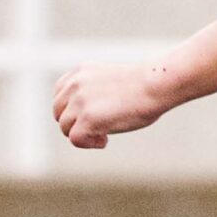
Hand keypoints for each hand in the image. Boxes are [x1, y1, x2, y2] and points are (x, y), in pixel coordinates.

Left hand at [52, 62, 169, 149]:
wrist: (157, 84)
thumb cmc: (143, 87)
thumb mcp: (108, 82)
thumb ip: (90, 93)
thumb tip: (82, 118)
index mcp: (79, 72)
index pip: (59, 97)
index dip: (73, 111)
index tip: (93, 115)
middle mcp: (74, 84)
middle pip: (59, 114)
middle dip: (76, 124)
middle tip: (99, 127)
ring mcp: (79, 101)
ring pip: (65, 128)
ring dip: (84, 135)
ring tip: (105, 133)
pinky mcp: (87, 118)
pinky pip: (75, 139)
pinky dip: (89, 144)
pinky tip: (105, 140)